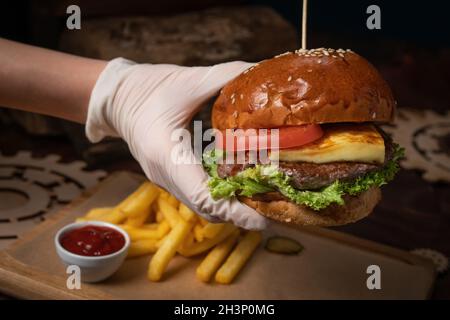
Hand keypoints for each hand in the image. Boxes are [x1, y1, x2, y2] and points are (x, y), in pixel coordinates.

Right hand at [86, 58, 266, 229]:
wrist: (118, 97)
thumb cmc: (150, 87)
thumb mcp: (188, 80)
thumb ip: (225, 76)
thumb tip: (261, 70)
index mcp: (166, 154)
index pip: (204, 197)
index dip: (236, 212)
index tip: (264, 219)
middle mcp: (164, 175)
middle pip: (207, 208)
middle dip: (242, 214)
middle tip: (276, 209)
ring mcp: (165, 180)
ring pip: (203, 206)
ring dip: (232, 208)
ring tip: (264, 202)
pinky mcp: (170, 177)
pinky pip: (197, 196)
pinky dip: (221, 198)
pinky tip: (241, 187)